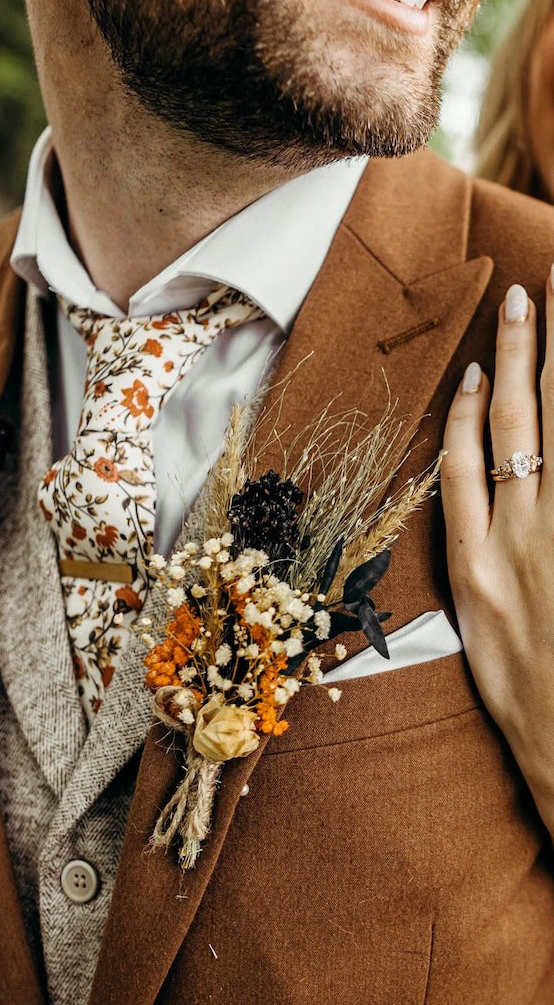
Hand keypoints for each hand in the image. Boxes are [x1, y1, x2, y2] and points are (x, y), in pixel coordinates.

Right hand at [442, 271, 553, 833]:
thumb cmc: (526, 704)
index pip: (460, 464)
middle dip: (519, 358)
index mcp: (472, 567)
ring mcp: (553, 548)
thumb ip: (485, 570)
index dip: (464, 408)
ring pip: (552, 441)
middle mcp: (513, 547)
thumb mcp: (483, 637)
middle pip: (511, 431)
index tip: (476, 365)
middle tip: (524, 300)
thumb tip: (483, 506)